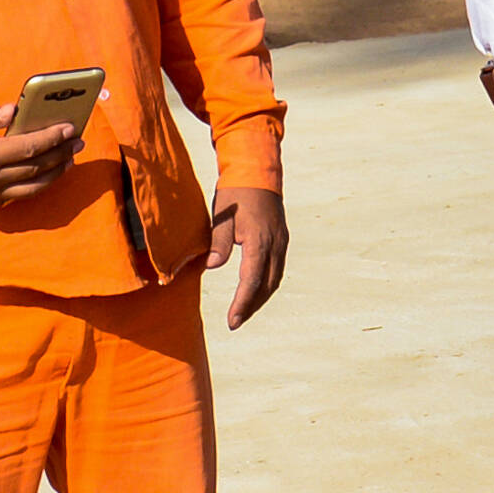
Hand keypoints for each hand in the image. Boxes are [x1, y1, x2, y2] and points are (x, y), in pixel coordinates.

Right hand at [0, 104, 80, 207]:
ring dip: (55, 173)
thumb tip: (16, 110)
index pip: (27, 147)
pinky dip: (37, 183)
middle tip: (78, 141)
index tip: (69, 128)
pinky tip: (49, 171)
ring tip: (70, 158)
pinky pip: (19, 195)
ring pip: (32, 188)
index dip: (51, 137)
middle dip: (60, 153)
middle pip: (35, 168)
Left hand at [206, 186, 286, 329]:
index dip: (242, 303)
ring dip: (260, 297)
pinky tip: (255, 290)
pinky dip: (266, 284)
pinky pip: (276, 269)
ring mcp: (281, 242)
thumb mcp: (222, 215)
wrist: (257, 171)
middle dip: (251, 306)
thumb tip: (212, 266)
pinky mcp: (281, 239)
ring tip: (244, 311)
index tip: (232, 320)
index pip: (251, 281)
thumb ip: (218, 241)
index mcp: (259, 241)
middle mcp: (275, 245)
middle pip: (266, 286)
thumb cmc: (235, 192)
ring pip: (274, 279)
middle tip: (235, 321)